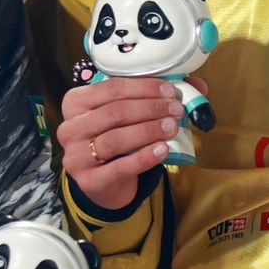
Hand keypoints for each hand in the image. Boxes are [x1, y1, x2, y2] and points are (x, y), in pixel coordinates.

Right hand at [59, 76, 196, 211]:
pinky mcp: (89, 180)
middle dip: (150, 109)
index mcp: (75, 102)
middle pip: (114, 112)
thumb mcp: (127, 116)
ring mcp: (75, 156)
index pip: (111, 88)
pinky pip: (120, 167)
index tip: (170, 90)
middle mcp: (70, 128)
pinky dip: (144, 157)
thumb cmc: (116, 140)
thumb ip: (154, 96)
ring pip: (115, 139)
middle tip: (176, 109)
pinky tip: (163, 150)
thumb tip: (198, 85)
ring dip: (148, 130)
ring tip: (172, 127)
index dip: (144, 87)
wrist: (104, 183)